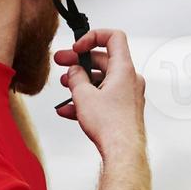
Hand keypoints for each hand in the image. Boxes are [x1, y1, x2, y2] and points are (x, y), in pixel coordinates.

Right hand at [54, 29, 145, 153]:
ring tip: (64, 86)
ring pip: (101, 80)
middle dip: (79, 61)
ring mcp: (127, 95)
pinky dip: (87, 99)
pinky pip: (103, 98)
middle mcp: (129, 80)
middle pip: (103, 60)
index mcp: (123, 69)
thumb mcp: (84, 96)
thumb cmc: (111, 126)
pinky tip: (68, 109)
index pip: (113, 37)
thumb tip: (75, 71)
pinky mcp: (123, 110)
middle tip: (61, 61)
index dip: (92, 37)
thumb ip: (76, 78)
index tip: (77, 47)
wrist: (123, 152)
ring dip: (81, 81)